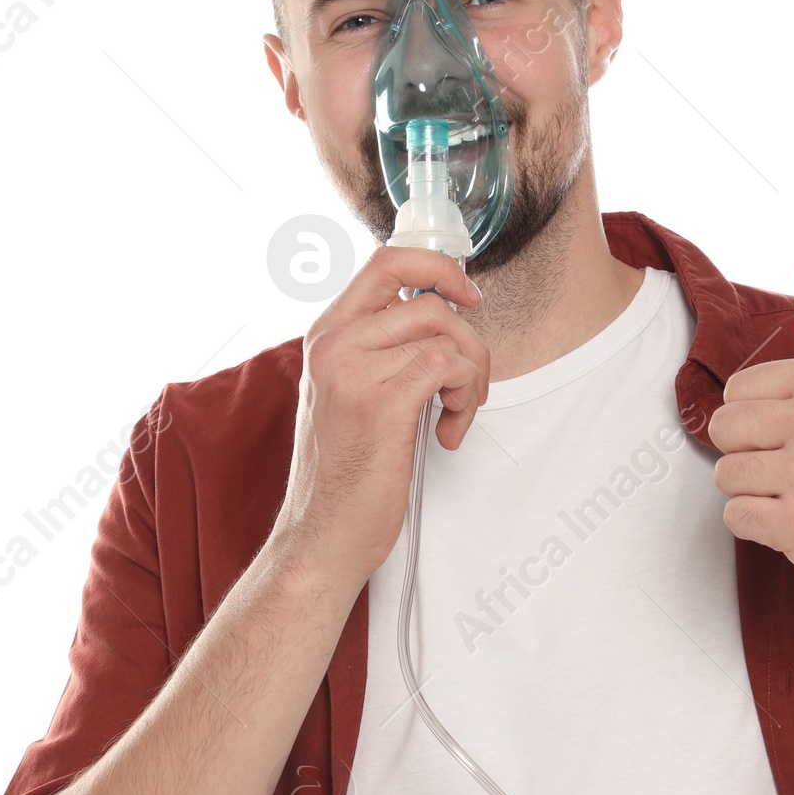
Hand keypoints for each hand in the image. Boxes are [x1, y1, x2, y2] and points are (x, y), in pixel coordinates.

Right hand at [270, 246, 489, 583]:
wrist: (322, 534)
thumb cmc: (345, 472)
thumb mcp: (351, 394)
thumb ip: (383, 350)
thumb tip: (443, 315)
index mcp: (327, 335)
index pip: (387, 260)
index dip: (439, 267)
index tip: (468, 297)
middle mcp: (333, 344)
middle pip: (430, 301)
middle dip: (470, 344)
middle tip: (468, 388)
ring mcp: (352, 371)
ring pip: (446, 337)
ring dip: (470, 378)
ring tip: (454, 416)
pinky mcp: (379, 403)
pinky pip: (447, 367)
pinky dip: (464, 400)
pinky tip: (447, 434)